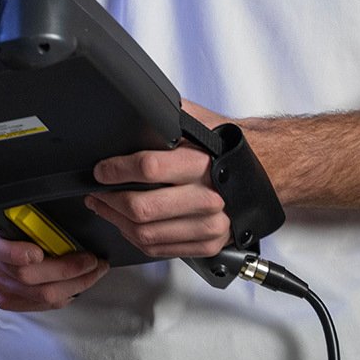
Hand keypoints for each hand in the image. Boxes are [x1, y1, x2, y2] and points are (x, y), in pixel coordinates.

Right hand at [0, 215, 107, 311]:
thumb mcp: (5, 215)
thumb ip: (24, 216)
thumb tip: (55, 204)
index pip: (2, 252)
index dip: (20, 254)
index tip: (39, 251)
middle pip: (30, 277)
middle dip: (68, 270)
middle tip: (92, 261)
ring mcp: (1, 289)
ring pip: (43, 295)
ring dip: (76, 285)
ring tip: (94, 272)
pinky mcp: (10, 303)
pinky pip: (44, 305)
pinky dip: (66, 295)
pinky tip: (78, 284)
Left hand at [83, 100, 231, 258]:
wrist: (264, 170)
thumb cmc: (224, 145)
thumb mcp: (197, 123)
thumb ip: (166, 118)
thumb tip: (131, 110)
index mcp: (202, 163)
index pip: (148, 169)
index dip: (116, 170)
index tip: (100, 170)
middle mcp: (208, 196)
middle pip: (142, 208)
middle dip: (109, 201)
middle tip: (96, 192)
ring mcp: (211, 224)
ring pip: (147, 233)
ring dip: (116, 221)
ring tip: (105, 207)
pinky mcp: (210, 243)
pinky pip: (160, 249)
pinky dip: (136, 239)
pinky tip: (126, 225)